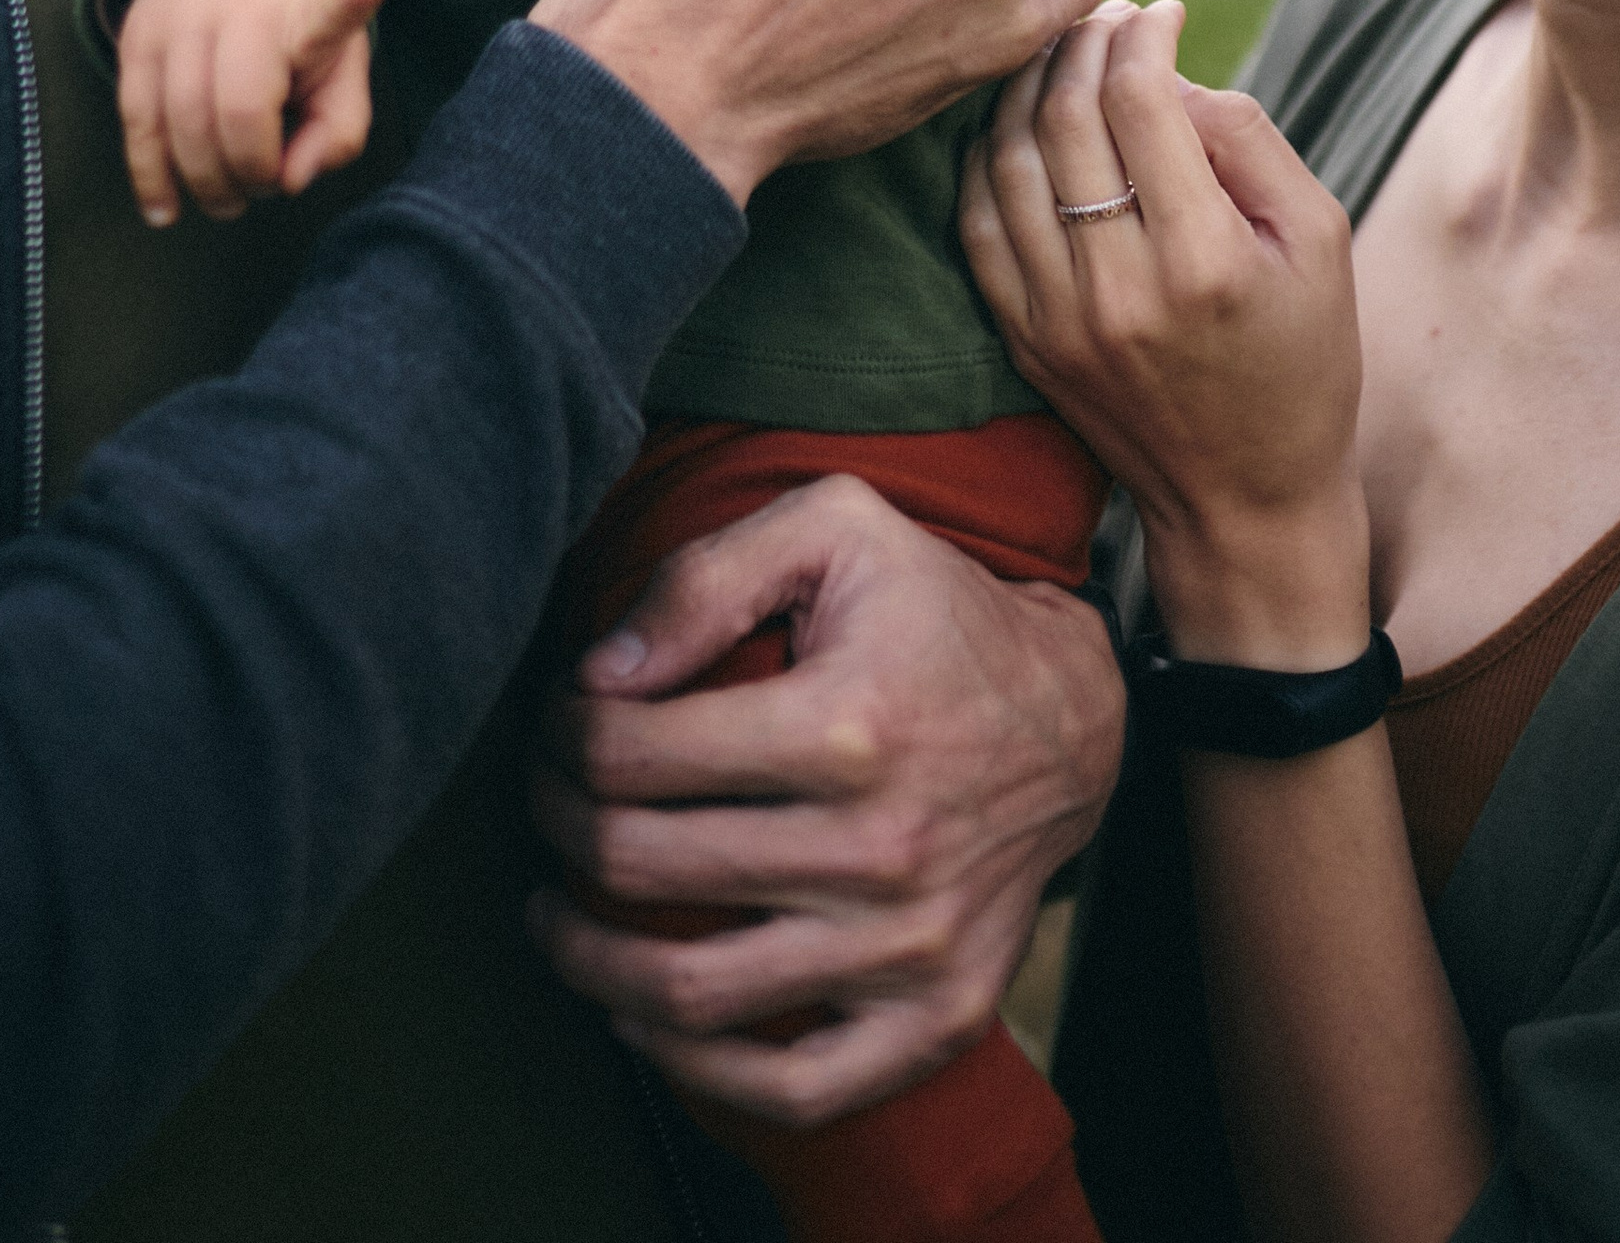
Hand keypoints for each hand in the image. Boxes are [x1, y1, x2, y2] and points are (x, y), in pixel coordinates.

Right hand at [116, 0, 393, 228]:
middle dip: (253, 172)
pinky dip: (153, 179)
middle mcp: (240, 4)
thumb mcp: (340, 69)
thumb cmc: (295, 36)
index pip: (332, 6)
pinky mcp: (136, 40)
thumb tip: (290, 180)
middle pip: (239, 110)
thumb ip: (338, 131)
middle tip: (266, 180)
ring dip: (208, 182)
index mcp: (308, 9)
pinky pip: (138, 125)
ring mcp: (180, 18)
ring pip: (182, 125)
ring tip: (230, 195)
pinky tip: (166, 210)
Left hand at [527, 476, 1121, 1124]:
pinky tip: (642, 1017)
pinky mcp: (938, 1017)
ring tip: (556, 917)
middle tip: (546, 799)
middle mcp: (878, 850)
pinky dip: (696, 1070)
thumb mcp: (835, 529)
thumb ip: (706, 577)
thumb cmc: (936, 613)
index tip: (558, 721)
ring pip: (693, 994)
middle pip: (643, 867)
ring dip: (589, 960)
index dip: (562, 735)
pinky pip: (795, 1090)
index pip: (631, 754)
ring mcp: (910, 950)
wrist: (1074, 719)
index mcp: (844, 726)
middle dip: (559, 827)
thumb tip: (602, 673)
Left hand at [962, 0, 1369, 664]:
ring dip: (1028, 87)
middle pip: (1065, 118)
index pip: (1138, 101)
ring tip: (1061, 54)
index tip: (1160, 13)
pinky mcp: (1023, 340)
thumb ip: (1248, 141)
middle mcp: (1119, 290)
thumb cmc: (1302, 360)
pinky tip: (1018, 123)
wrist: (1245, 502)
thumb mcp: (1320, 241)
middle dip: (1082, 43)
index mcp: (1203, 261)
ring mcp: (1058, 319)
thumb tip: (1169, 71)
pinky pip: (977, 221)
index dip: (1142, 34)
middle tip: (1105, 17)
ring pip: (1008, 160)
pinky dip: (988, 155)